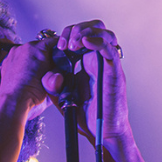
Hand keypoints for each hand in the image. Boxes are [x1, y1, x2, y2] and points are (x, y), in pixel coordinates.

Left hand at [44, 20, 128, 137]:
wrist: (101, 132)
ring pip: (104, 34)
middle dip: (77, 30)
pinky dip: (98, 42)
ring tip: (74, 44)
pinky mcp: (115, 72)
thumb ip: (52, 82)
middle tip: (65, 44)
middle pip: (93, 28)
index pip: (80, 35)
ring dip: (86, 33)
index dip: (68, 34)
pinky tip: (85, 43)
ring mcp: (108, 64)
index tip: (58, 46)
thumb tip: (46, 72)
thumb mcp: (61, 95)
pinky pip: (110, 50)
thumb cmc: (84, 115)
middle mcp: (98, 59)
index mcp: (85, 61)